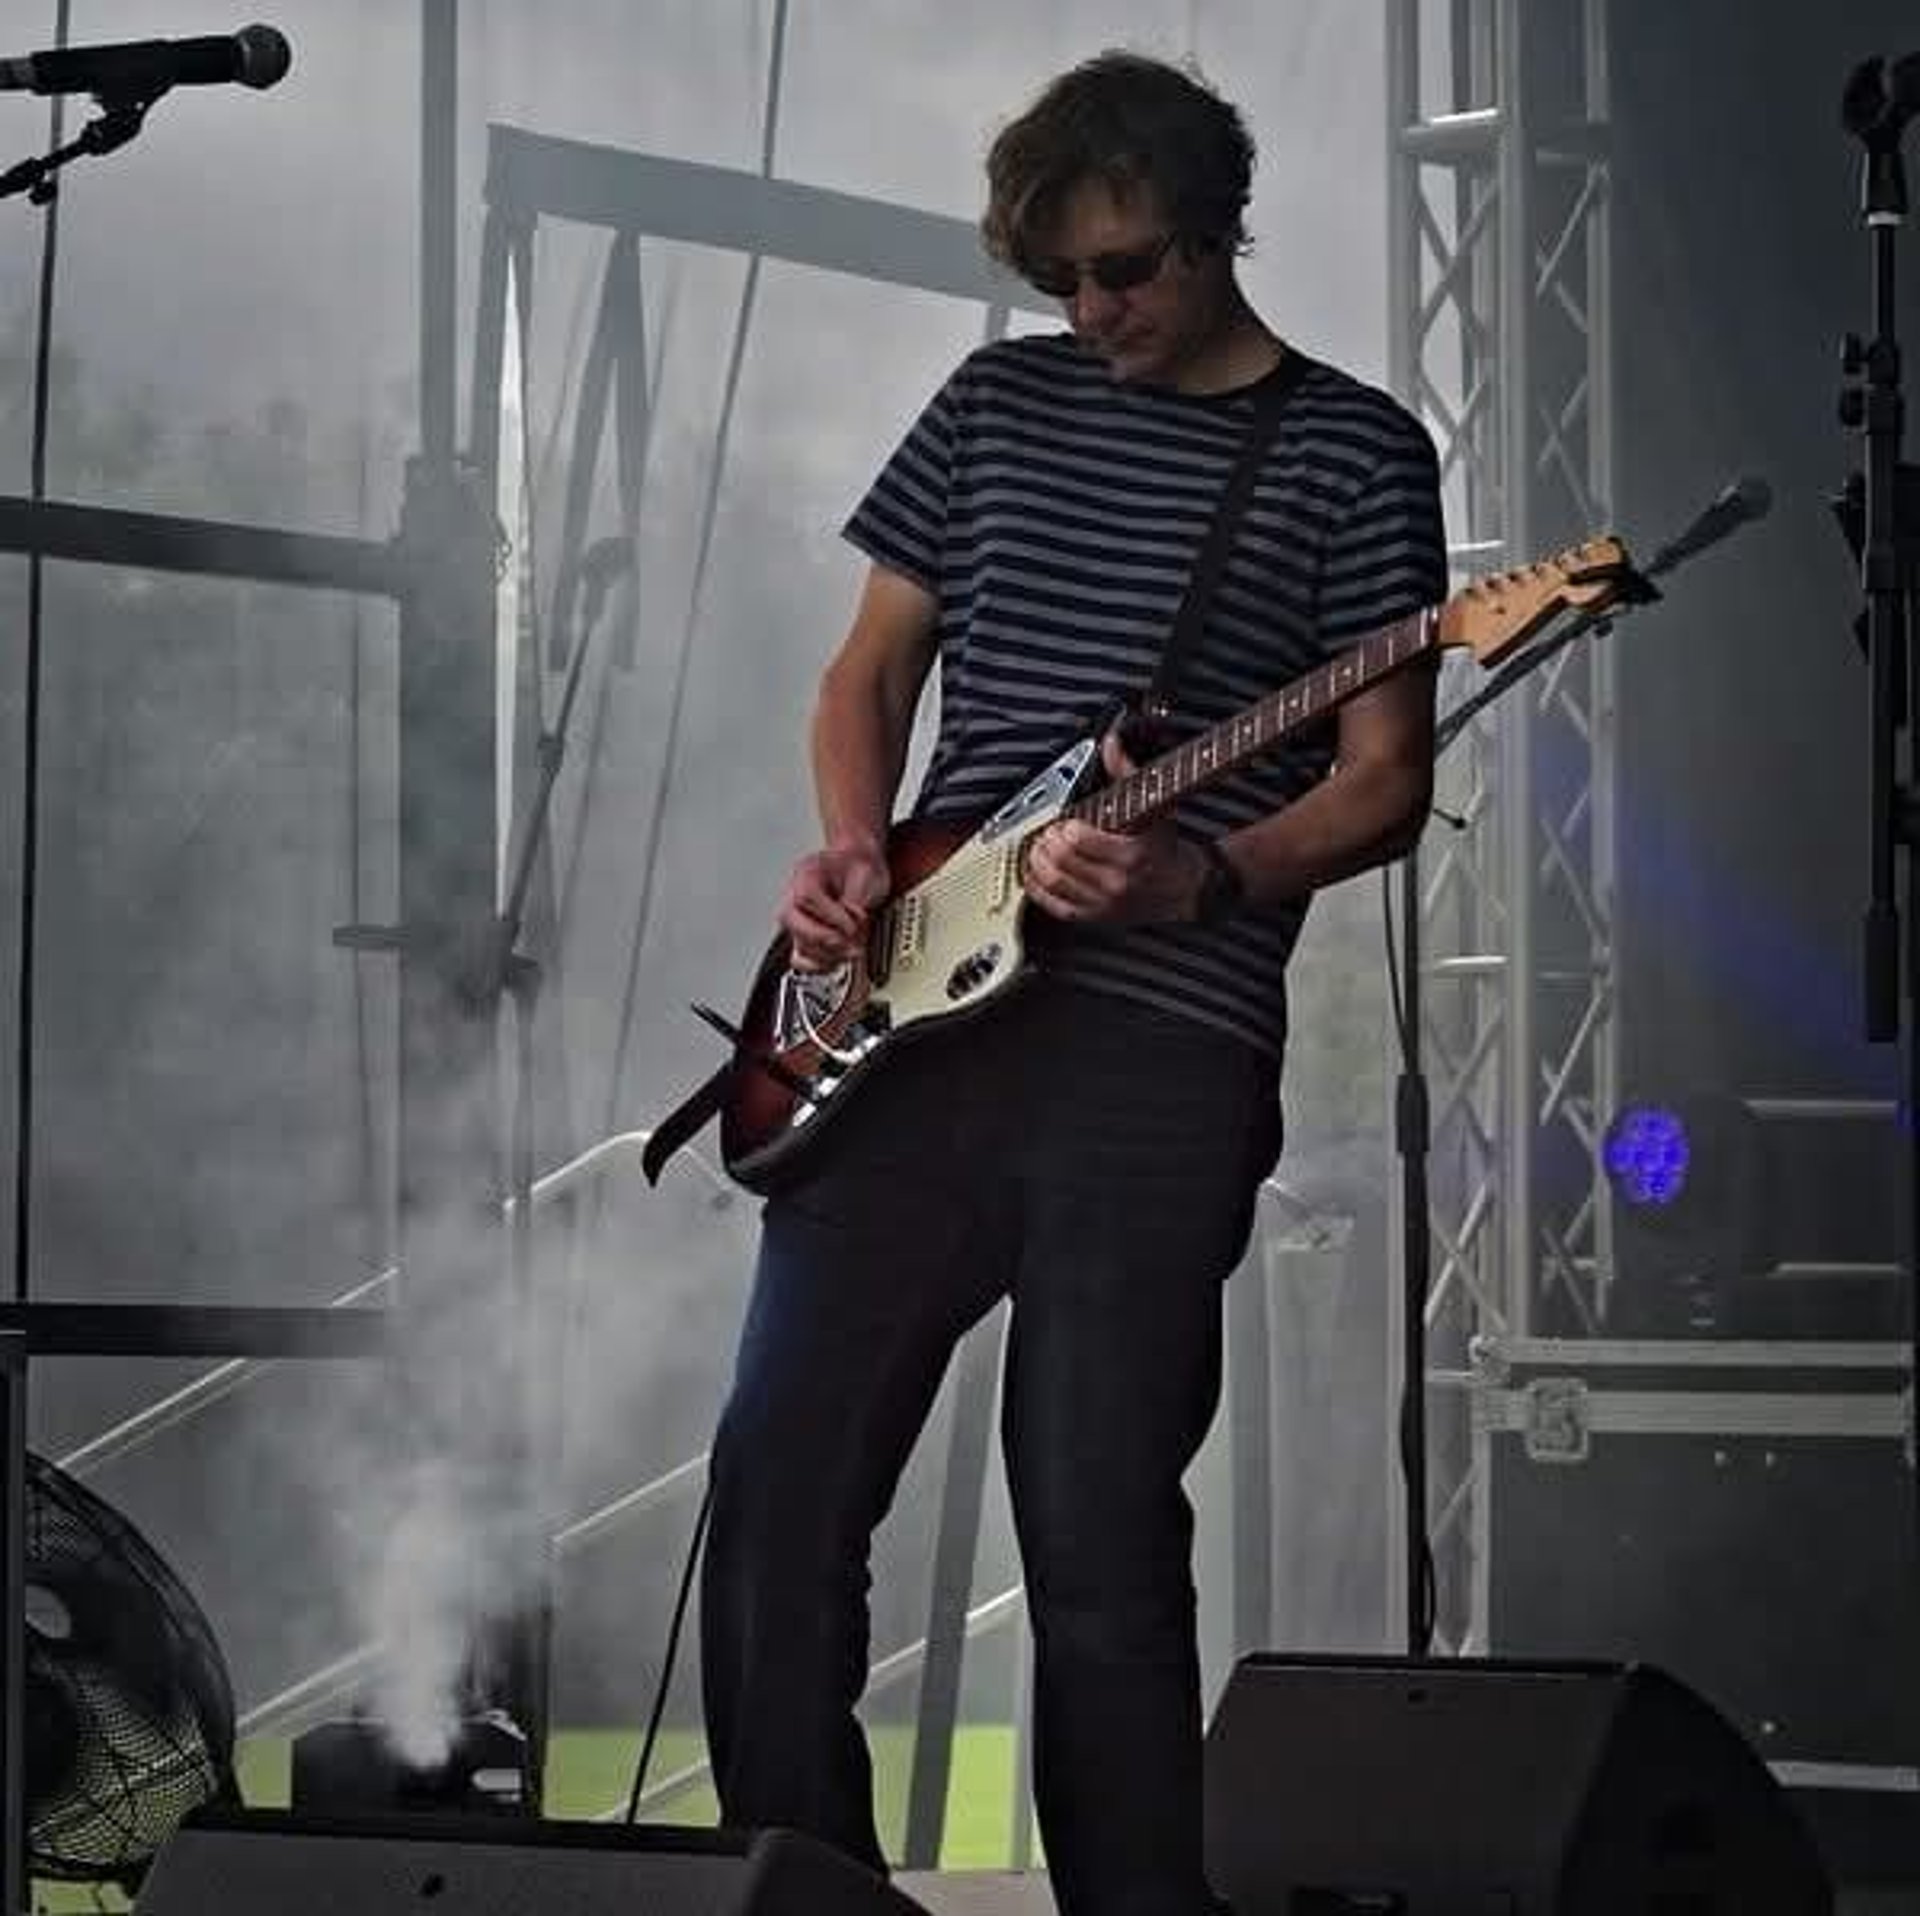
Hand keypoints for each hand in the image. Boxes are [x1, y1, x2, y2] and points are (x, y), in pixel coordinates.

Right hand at [780, 839, 890, 970]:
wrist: (860, 867)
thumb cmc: (859, 867)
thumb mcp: (865, 875)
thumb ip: (854, 902)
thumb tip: (850, 929)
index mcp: (806, 874)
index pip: (806, 898)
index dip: (832, 915)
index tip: (854, 923)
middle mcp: (794, 898)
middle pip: (794, 924)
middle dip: (829, 939)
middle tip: (853, 942)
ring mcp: (797, 920)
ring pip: (800, 946)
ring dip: (831, 953)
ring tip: (853, 947)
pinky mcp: (805, 938)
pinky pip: (802, 960)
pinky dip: (822, 964)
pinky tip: (840, 958)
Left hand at [1022, 728, 1206, 926]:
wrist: (1183, 888)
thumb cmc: (1164, 848)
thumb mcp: (1153, 807)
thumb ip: (1127, 773)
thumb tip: (1111, 743)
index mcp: (1131, 855)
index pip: (1078, 841)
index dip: (1062, 828)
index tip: (1062, 822)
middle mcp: (1116, 883)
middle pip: (1062, 861)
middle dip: (1046, 843)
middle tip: (1045, 833)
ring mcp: (1104, 904)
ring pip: (1054, 884)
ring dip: (1037, 864)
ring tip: (1036, 850)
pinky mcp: (1095, 918)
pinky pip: (1056, 907)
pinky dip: (1038, 890)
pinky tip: (1034, 875)